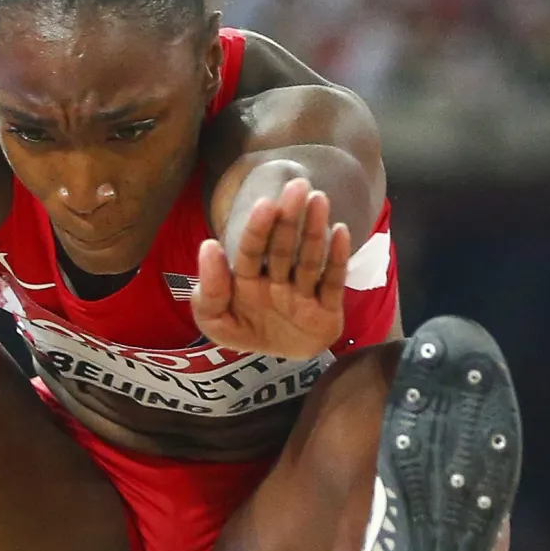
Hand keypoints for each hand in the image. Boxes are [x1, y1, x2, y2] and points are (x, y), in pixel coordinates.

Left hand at [191, 178, 350, 359]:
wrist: (277, 364)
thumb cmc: (244, 330)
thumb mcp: (215, 320)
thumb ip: (209, 290)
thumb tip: (209, 246)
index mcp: (249, 280)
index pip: (251, 251)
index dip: (257, 228)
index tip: (266, 204)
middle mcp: (277, 280)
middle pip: (282, 248)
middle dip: (289, 219)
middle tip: (298, 186)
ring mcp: (303, 293)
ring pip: (309, 260)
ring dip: (313, 231)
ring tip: (319, 199)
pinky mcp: (327, 308)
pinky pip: (333, 282)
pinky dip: (338, 258)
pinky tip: (340, 231)